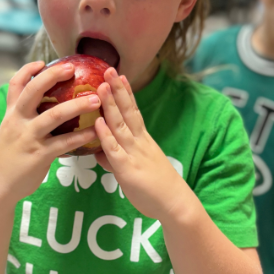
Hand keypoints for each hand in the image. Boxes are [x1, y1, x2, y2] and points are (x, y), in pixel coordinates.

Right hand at [0, 60, 102, 207]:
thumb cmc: (9, 158)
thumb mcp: (11, 133)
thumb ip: (24, 119)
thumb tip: (45, 107)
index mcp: (11, 114)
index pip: (16, 85)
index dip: (27, 70)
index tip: (42, 61)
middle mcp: (18, 121)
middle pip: (33, 91)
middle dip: (52, 76)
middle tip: (72, 68)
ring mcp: (28, 137)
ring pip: (53, 115)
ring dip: (77, 105)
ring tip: (96, 98)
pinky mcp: (39, 155)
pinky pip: (64, 143)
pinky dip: (81, 136)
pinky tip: (96, 132)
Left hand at [93, 69, 191, 222]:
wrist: (175, 204)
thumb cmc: (156, 189)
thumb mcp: (134, 169)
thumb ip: (115, 159)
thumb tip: (99, 154)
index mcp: (143, 141)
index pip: (133, 111)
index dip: (125, 93)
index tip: (119, 75)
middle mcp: (139, 143)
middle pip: (127, 111)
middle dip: (116, 90)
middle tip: (108, 68)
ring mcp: (134, 154)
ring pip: (120, 125)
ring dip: (110, 105)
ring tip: (102, 86)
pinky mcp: (127, 170)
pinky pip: (115, 150)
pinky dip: (106, 136)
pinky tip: (98, 123)